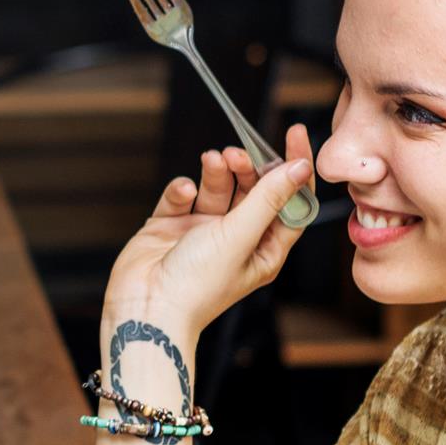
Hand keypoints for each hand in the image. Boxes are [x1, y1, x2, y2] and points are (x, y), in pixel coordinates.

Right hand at [103, 126, 316, 338]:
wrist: (144, 310)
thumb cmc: (197, 286)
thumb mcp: (239, 237)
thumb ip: (268, 198)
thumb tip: (301, 167)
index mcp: (262, 250)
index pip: (290, 203)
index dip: (294, 170)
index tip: (294, 135)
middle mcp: (235, 241)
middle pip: (252, 191)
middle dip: (247, 167)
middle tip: (237, 153)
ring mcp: (201, 234)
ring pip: (216, 189)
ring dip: (216, 172)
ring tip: (212, 160)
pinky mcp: (170, 228)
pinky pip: (181, 198)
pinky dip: (182, 189)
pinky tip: (183, 193)